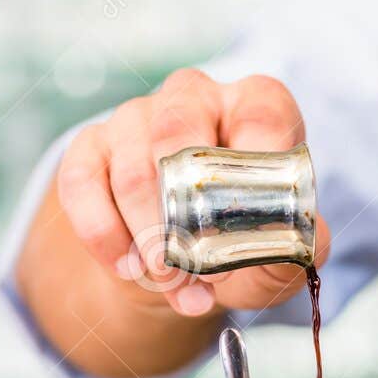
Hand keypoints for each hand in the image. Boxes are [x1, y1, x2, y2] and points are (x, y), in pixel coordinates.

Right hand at [55, 68, 331, 317]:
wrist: (180, 264)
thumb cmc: (240, 243)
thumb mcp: (278, 252)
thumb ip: (295, 248)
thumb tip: (289, 243)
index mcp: (256, 107)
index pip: (262, 114)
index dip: (256, 167)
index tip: (251, 221)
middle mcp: (195, 97)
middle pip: (179, 130)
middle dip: (183, 212)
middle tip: (192, 268)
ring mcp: (137, 116)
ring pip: (132, 168)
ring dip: (148, 235)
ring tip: (169, 281)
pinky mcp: (91, 146)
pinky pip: (83, 183)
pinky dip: (105, 235)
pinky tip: (128, 268)